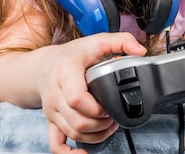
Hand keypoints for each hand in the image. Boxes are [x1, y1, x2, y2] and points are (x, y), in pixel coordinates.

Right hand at [37, 32, 146, 153]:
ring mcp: (52, 110)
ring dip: (94, 135)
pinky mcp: (51, 122)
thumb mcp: (97, 41)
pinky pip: (55, 144)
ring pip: (72, 133)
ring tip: (108, 126)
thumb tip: (140, 51)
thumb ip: (121, 41)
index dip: (97, 108)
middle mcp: (55, 94)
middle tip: (114, 117)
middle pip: (77, 121)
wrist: (44, 66)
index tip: (110, 105)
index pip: (76, 99)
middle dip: (101, 124)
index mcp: (65, 73)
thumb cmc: (72, 55)